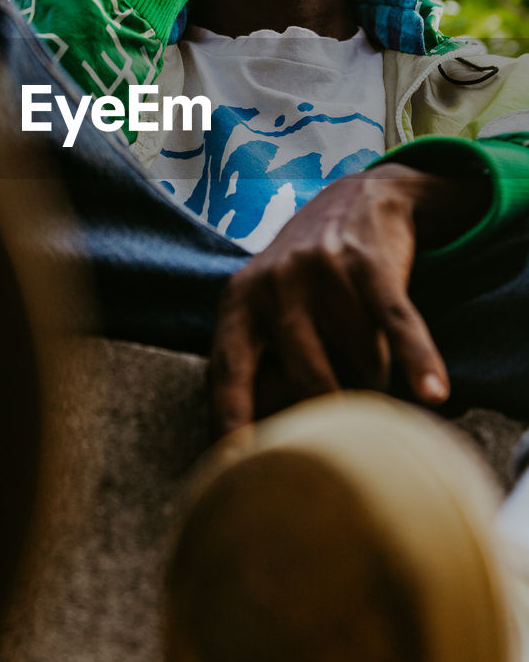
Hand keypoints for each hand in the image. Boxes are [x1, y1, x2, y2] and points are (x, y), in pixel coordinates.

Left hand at [209, 163, 487, 435]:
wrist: (354, 198)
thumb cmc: (303, 274)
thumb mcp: (264, 306)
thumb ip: (256, 362)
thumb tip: (250, 444)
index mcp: (239, 300)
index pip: (228, 369)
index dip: (231, 417)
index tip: (235, 463)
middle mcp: (274, 284)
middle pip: (307, 377)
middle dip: (334, 410)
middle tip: (349, 429)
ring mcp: (321, 271)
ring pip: (358, 358)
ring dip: (375, 376)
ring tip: (375, 368)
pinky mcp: (370, 264)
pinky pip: (395, 324)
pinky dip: (417, 360)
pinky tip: (431, 391)